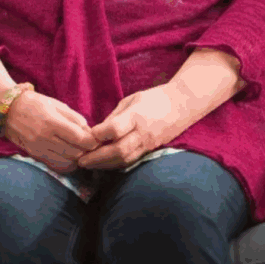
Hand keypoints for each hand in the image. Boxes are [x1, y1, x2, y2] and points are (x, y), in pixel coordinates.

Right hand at [4, 90, 98, 173]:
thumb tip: (90, 133)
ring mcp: (38, 148)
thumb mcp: (56, 104)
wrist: (7, 110)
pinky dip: (67, 164)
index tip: (95, 139)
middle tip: (89, 145)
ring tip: (79, 150)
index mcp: (51, 121)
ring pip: (68, 162)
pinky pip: (57, 166)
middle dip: (87, 150)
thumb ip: (74, 118)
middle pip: (76, 153)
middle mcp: (44, 137)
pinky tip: (69, 156)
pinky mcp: (34, 155)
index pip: (80, 139)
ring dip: (77, 158)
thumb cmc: (34, 103)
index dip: (92, 142)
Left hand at [77, 85, 193, 169]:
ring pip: (125, 159)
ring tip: (88, 165)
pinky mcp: (152, 150)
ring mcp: (149, 143)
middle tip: (80, 160)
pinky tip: (104, 165)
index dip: (99, 134)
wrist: (183, 105)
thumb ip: (114, 116)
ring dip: (105, 165)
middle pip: (118, 150)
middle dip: (97, 158)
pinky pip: (132, 161)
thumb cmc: (154, 98)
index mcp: (137, 116)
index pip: (115, 129)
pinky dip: (116, 165)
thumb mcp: (130, 100)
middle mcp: (143, 132)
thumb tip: (96, 131)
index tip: (86, 136)